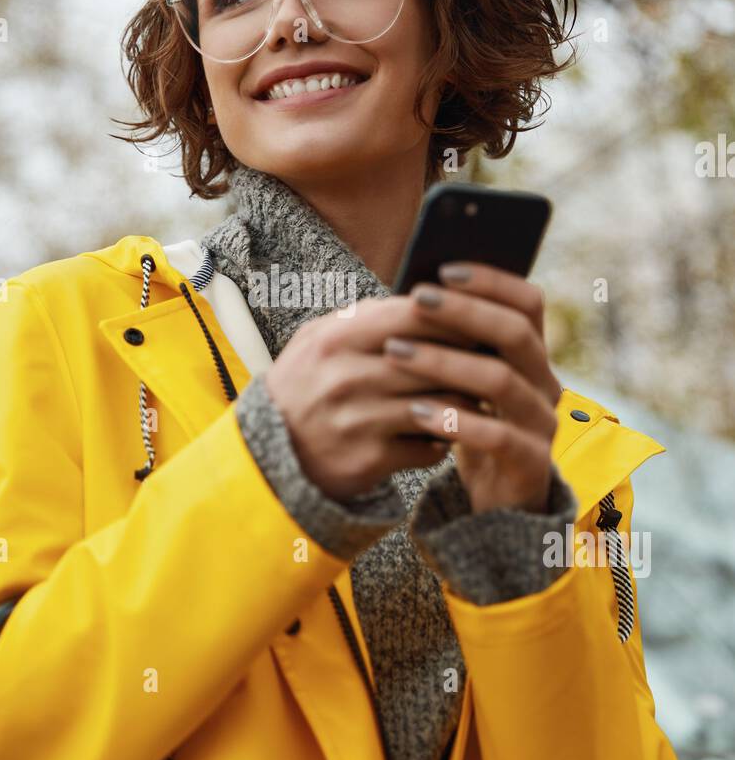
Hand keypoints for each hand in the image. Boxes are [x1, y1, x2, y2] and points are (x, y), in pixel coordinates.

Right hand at [263, 288, 491, 501]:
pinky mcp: (370, 461)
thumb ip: (363, 317)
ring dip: (464, 403)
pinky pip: (429, 447)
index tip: (477, 320)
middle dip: (469, 362)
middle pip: (434, 362)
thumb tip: (421, 298)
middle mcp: (346, 378)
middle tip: (493, 362)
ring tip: (475, 398)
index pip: (412, 315)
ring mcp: (359, 422)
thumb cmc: (303, 388)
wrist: (268, 458)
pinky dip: (442, 440)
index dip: (453, 316)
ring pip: (440, 405)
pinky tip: (441, 434)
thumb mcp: (316, 342)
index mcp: (335, 340)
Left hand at [383, 262, 561, 513]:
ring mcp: (542, 424)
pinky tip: (414, 412)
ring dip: (446, 362)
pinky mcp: (530, 464)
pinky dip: (454, 421)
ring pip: (501, 381)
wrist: (498, 508)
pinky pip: (498, 436)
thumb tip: (409, 297)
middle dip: (464, 311)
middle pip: (517, 334)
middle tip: (417, 298)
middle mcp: (545, 384)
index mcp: (531, 358)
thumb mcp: (463, 385)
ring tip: (397, 352)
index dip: (492, 281)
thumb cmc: (472, 433)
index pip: (528, 303)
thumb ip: (452, 346)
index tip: (444, 269)